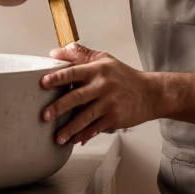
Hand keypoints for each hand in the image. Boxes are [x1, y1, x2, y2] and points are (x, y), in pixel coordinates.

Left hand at [39, 43, 158, 144]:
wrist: (151, 94)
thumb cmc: (124, 77)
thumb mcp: (105, 60)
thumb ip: (80, 55)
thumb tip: (55, 53)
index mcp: (98, 69)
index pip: (74, 72)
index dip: (58, 77)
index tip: (43, 83)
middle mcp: (103, 86)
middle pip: (77, 97)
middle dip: (59, 107)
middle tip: (45, 115)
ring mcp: (109, 103)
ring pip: (85, 117)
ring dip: (70, 129)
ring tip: (57, 137)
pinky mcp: (115, 118)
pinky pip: (96, 128)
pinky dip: (84, 135)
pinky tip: (74, 140)